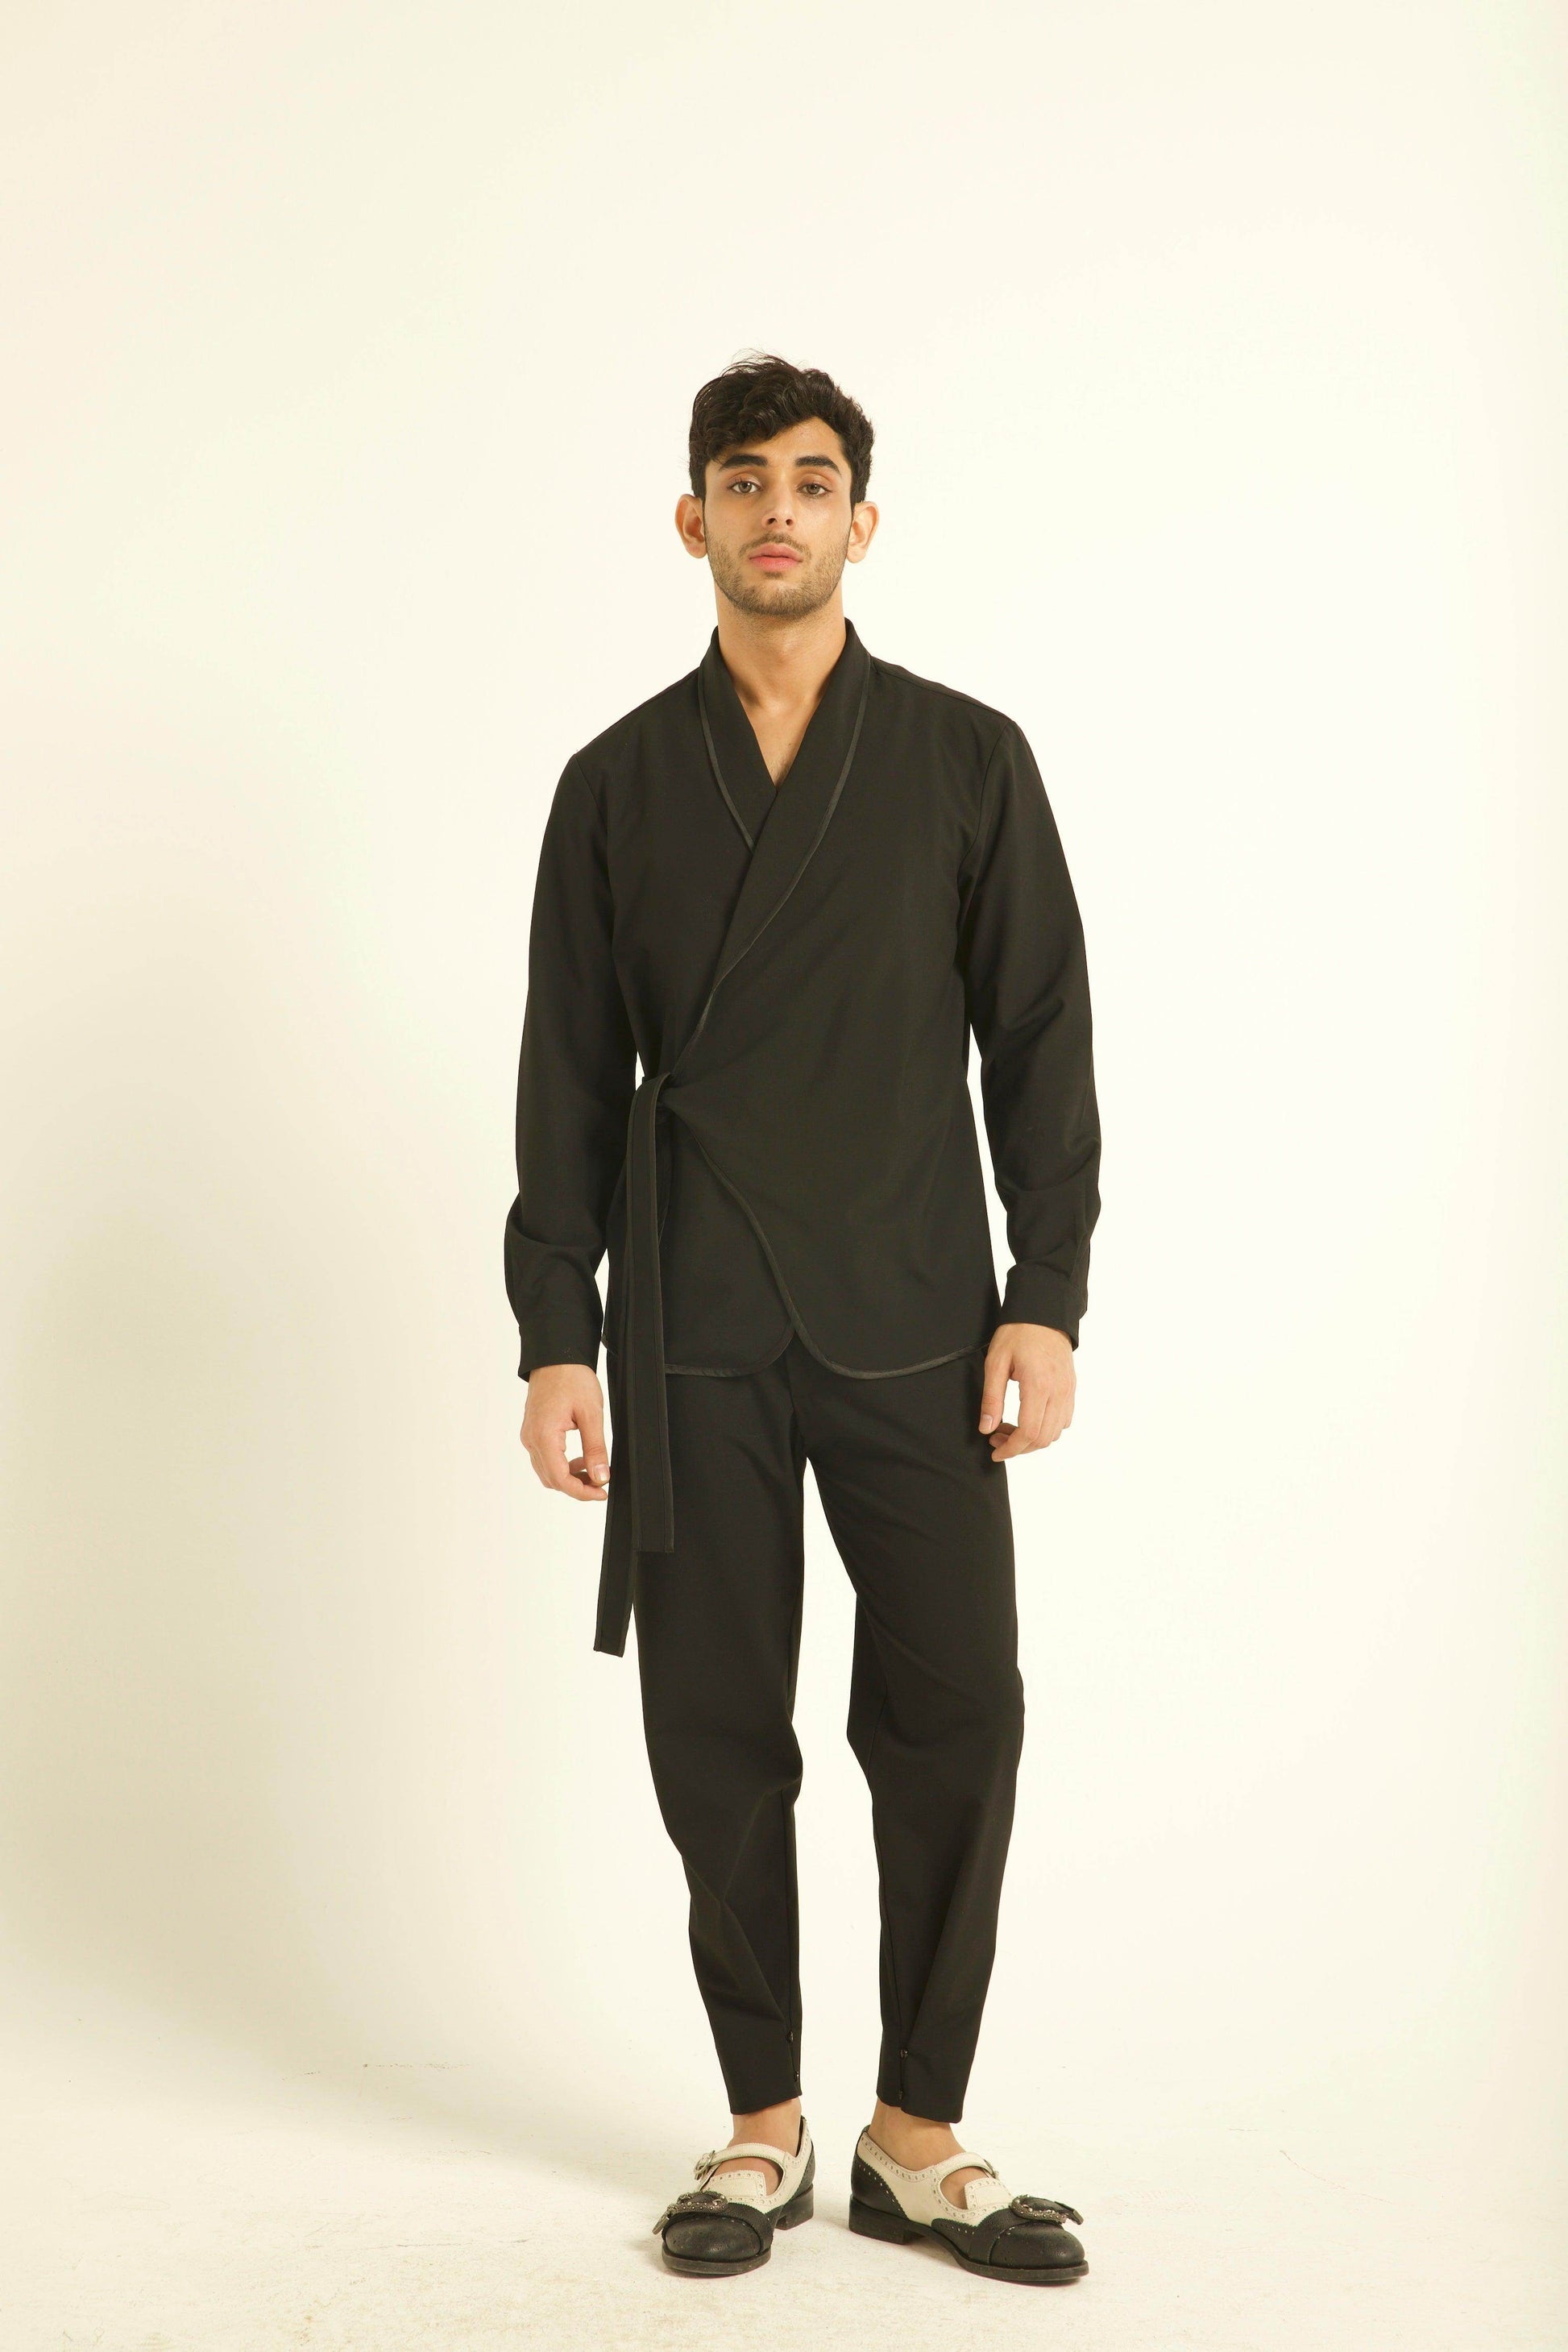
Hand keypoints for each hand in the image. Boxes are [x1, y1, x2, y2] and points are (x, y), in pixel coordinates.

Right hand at [520, 1363, 611, 1500]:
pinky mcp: (532, 1432)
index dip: (582, 1492)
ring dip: (569, 1477)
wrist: (555, 1357)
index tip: (601, 1492)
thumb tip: (601, 1476)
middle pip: (552, 1479)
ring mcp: (529, 1436)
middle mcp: (531, 1439)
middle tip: (602, 1484)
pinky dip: (562, 1465)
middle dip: (577, 1486)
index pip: (560, 1479)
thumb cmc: (571, 1378)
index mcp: (544, 1436)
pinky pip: (545, 1459)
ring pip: (547, 1472)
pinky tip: (580, 1459)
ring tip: (594, 1471)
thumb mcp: (591, 1414)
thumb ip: (595, 1448)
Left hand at [978, 1323, 1074, 1460]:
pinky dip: (1046, 1429)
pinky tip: (1027, 1419)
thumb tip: (986, 1428)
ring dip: (1032, 1439)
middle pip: (1043, 1439)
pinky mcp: (1070, 1389)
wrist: (1044, 1314)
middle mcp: (1058, 1392)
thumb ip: (992, 1398)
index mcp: (1039, 1386)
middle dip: (1018, 1447)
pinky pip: (1063, 1420)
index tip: (995, 1452)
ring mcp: (1068, 1391)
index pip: (1029, 1433)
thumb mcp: (996, 1362)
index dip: (1011, 1449)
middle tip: (995, 1437)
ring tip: (1008, 1428)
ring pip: (1055, 1433)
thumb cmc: (1018, 1333)